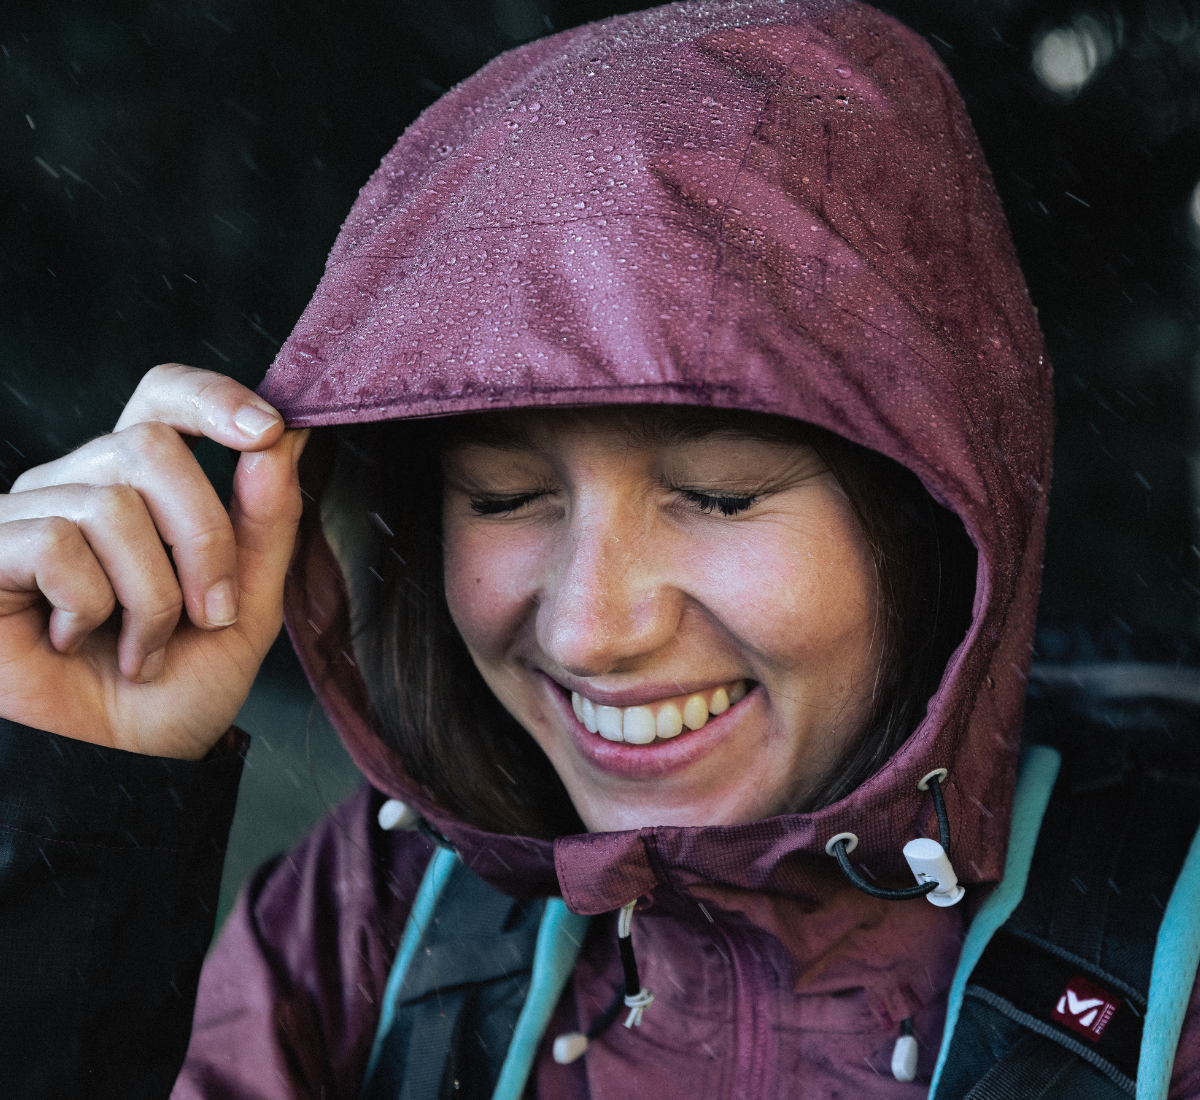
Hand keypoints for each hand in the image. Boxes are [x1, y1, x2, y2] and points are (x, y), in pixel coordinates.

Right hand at [0, 364, 308, 759]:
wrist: (119, 766)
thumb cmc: (175, 688)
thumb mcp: (245, 604)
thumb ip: (266, 523)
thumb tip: (283, 440)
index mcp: (137, 486)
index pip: (161, 395)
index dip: (212, 397)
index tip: (269, 430)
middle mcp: (76, 485)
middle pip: (152, 446)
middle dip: (205, 538)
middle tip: (210, 614)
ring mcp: (25, 516)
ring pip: (113, 503)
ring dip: (153, 597)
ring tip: (142, 649)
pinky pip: (57, 544)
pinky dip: (89, 608)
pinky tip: (72, 642)